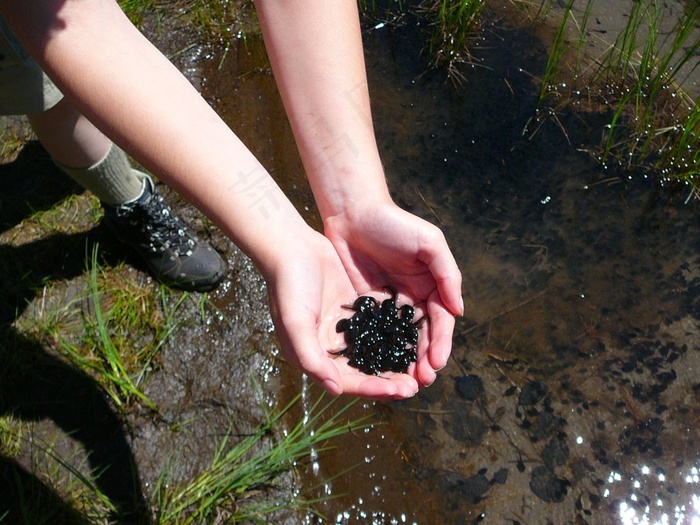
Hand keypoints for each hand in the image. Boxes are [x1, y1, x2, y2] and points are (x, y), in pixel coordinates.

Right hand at [265, 229, 421, 398]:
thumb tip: (335, 389)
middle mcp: (332, 345)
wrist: (291, 246)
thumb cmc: (287, 285)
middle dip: (390, 380)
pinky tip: (416, 335)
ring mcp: (346, 326)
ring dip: (395, 360)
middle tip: (416, 385)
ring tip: (420, 366)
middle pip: (365, 370)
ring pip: (375, 350)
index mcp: (315, 355)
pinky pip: (379, 325)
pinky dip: (395, 333)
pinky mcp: (356, 307)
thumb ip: (312, 358)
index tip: (398, 390)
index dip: (373, 388)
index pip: (348, 381)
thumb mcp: (295, 323)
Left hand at [323, 200, 462, 388]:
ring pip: (398, 340)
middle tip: (421, 382)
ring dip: (403, 362)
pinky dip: (378, 351)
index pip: (441, 321)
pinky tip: (377, 368)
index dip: (440, 343)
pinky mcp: (365, 306)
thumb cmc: (394, 223)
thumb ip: (447, 274)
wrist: (353, 213)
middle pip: (421, 337)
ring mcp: (389, 305)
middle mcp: (413, 299)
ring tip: (403, 383)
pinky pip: (374, 333)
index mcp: (432, 286)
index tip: (436, 363)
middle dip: (423, 360)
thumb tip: (459, 311)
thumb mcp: (429, 243)